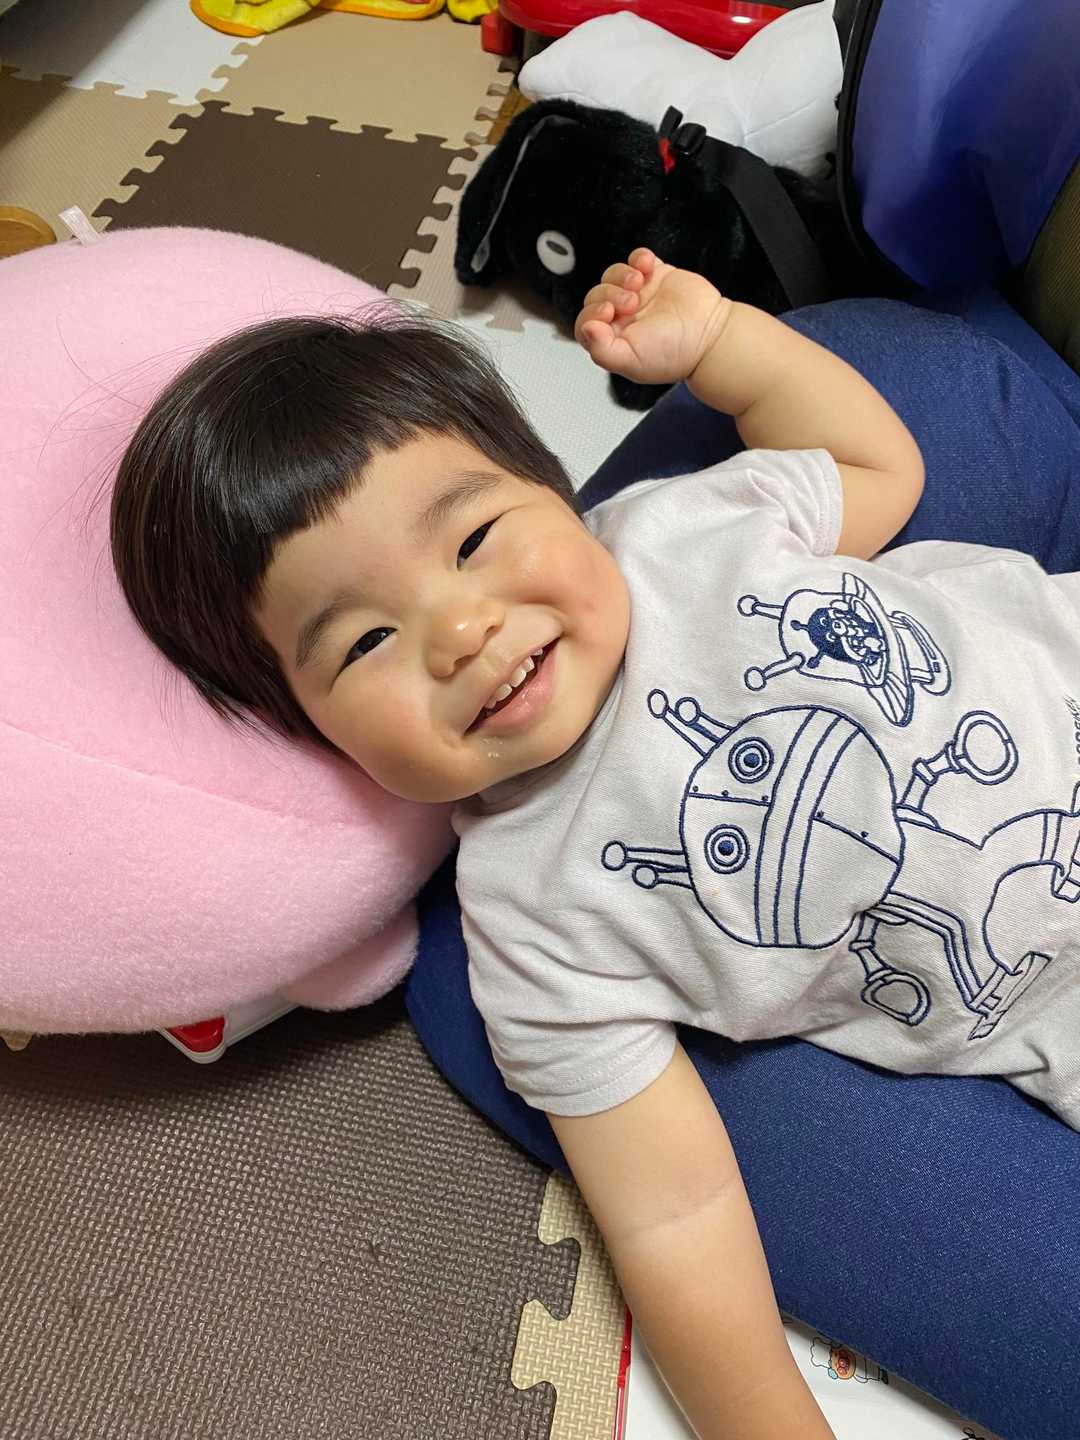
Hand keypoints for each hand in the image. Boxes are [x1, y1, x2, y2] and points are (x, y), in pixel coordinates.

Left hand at [574, 248, 730, 386]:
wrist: (710, 335)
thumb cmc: (675, 353)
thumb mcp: (631, 361)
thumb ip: (602, 349)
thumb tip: (586, 328)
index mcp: (614, 339)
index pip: (586, 321)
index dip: (591, 314)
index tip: (609, 315)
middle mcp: (624, 317)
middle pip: (597, 294)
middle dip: (609, 294)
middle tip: (631, 304)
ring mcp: (639, 294)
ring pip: (613, 274)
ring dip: (621, 275)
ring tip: (639, 284)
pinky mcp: (656, 276)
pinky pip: (637, 258)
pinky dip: (638, 258)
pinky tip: (647, 267)